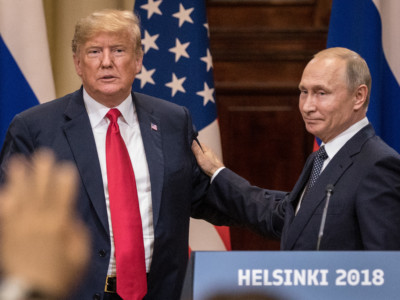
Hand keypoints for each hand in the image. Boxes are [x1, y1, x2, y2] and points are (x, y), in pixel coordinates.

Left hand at [0, 150, 89, 297]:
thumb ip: (77, 233)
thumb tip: (69, 217)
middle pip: (40, 191)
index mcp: (58, 226)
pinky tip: (3, 190)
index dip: (64, 179)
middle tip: (43, 154)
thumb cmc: (60, 276)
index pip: (62, 196)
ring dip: (19, 178)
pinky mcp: (7, 235)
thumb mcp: (80, 256)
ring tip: (18, 161)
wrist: (32, 294)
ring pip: (19, 197)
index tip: (65, 166)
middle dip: (42, 171)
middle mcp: (37, 222)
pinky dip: (3, 200)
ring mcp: (19, 227)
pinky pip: (3, 214)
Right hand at [192, 141, 223, 176]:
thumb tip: (193, 141)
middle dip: (196, 150)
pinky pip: (206, 157)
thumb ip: (196, 149)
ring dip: (199, 154)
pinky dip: (202, 158)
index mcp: (206, 149)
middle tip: (191, 154)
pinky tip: (200, 162)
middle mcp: (210, 151)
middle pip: (201, 148)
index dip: (194, 145)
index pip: (199, 143)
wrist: (218, 173)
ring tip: (194, 158)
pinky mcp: (212, 160)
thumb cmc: (209, 165)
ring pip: (203, 153)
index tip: (189, 148)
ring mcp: (211, 156)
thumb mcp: (200, 157)